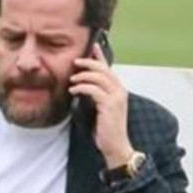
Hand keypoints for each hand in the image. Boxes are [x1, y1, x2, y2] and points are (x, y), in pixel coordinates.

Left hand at [70, 42, 134, 166]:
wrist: (115, 146)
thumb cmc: (105, 129)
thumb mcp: (99, 108)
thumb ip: (94, 95)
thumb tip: (81, 85)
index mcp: (118, 90)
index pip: (109, 69)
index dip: (100, 56)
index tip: (92, 45)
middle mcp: (120, 91)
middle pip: (104, 69)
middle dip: (89, 62)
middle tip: (75, 61)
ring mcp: (117, 97)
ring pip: (99, 77)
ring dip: (83, 75)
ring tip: (71, 79)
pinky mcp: (110, 105)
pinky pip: (94, 90)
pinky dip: (82, 88)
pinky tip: (73, 91)